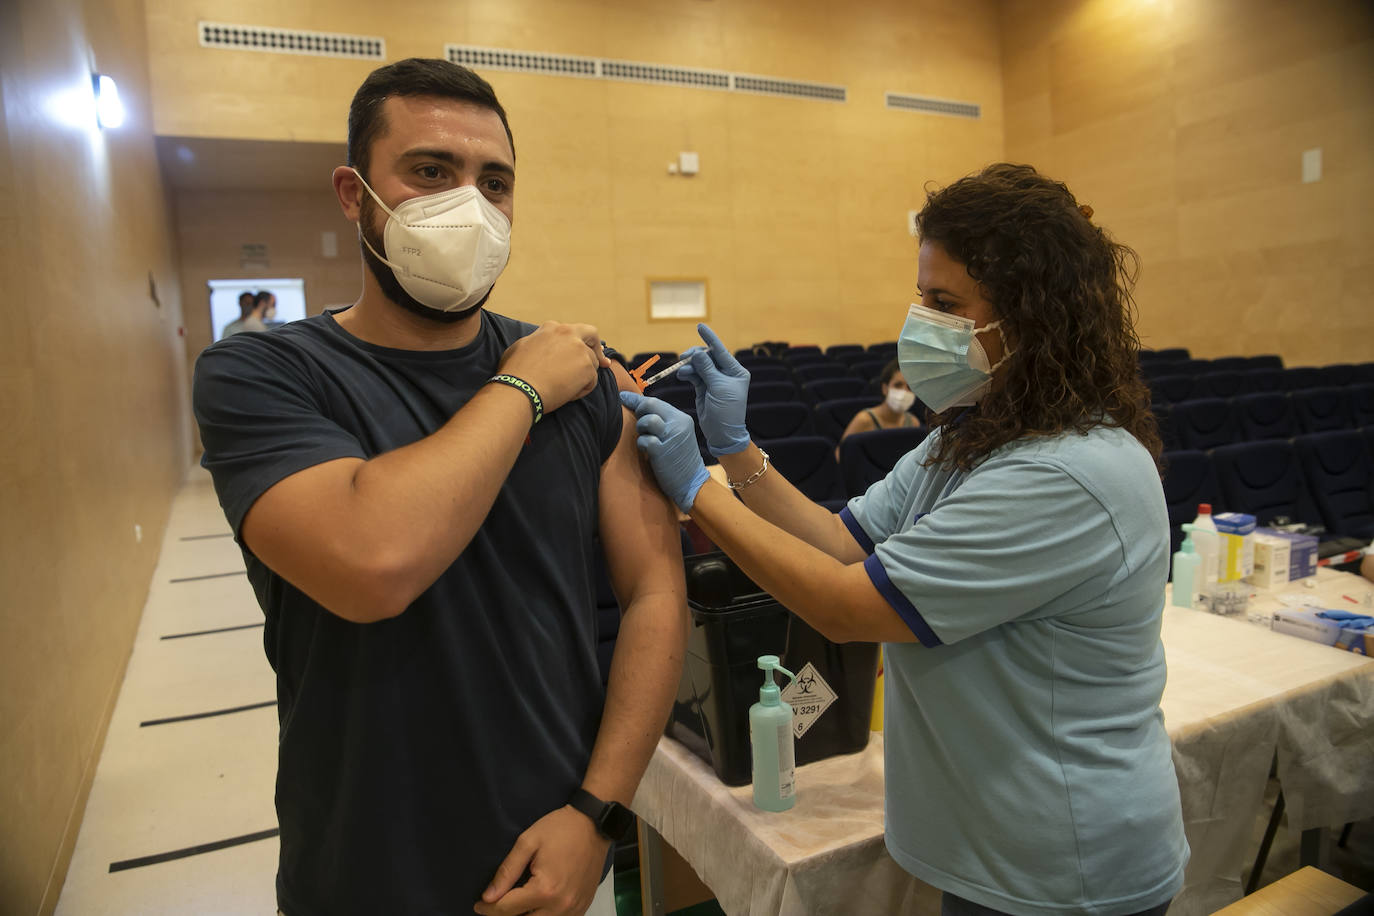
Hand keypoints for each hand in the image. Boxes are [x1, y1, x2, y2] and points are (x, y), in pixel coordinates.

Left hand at [475, 805, 611, 915]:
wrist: (595, 824)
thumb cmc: (561, 829)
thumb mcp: (528, 842)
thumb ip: (507, 871)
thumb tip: (488, 896)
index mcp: (545, 889)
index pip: (507, 909)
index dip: (488, 908)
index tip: (478, 904)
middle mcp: (561, 906)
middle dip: (505, 915)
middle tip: (496, 904)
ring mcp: (574, 910)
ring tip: (515, 904)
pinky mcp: (582, 908)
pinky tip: (537, 905)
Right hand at [500, 322, 608, 412]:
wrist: (519, 388)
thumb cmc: (515, 372)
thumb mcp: (522, 347)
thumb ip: (537, 341)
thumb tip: (542, 345)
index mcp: (552, 328)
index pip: (571, 331)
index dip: (578, 341)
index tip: (581, 349)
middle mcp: (569, 333)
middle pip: (591, 335)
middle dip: (597, 347)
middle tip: (603, 361)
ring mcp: (580, 350)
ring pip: (592, 363)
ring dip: (583, 376)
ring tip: (564, 389)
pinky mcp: (588, 367)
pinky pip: (592, 381)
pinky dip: (582, 390)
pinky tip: (566, 395)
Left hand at [619, 392, 709, 512]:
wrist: (692, 484)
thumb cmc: (680, 460)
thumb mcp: (677, 436)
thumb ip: (664, 422)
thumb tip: (639, 409)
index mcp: (681, 419)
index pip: (656, 401)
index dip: (636, 399)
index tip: (622, 397)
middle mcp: (678, 425)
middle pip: (650, 405)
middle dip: (638, 412)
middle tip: (638, 424)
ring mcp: (671, 437)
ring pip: (648, 420)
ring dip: (641, 428)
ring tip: (645, 438)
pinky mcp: (662, 451)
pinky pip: (644, 440)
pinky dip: (642, 445)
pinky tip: (647, 451)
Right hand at [675, 323, 749, 455]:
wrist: (722, 433)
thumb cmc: (726, 411)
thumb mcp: (718, 387)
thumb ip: (707, 368)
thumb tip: (697, 352)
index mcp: (736, 372)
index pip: (721, 351)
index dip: (710, 338)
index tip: (700, 326)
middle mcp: (726, 374)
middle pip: (707, 356)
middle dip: (695, 355)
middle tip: (684, 357)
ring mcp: (714, 380)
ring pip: (698, 365)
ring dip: (689, 365)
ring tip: (682, 371)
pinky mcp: (703, 387)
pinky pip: (693, 374)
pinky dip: (687, 373)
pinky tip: (682, 374)